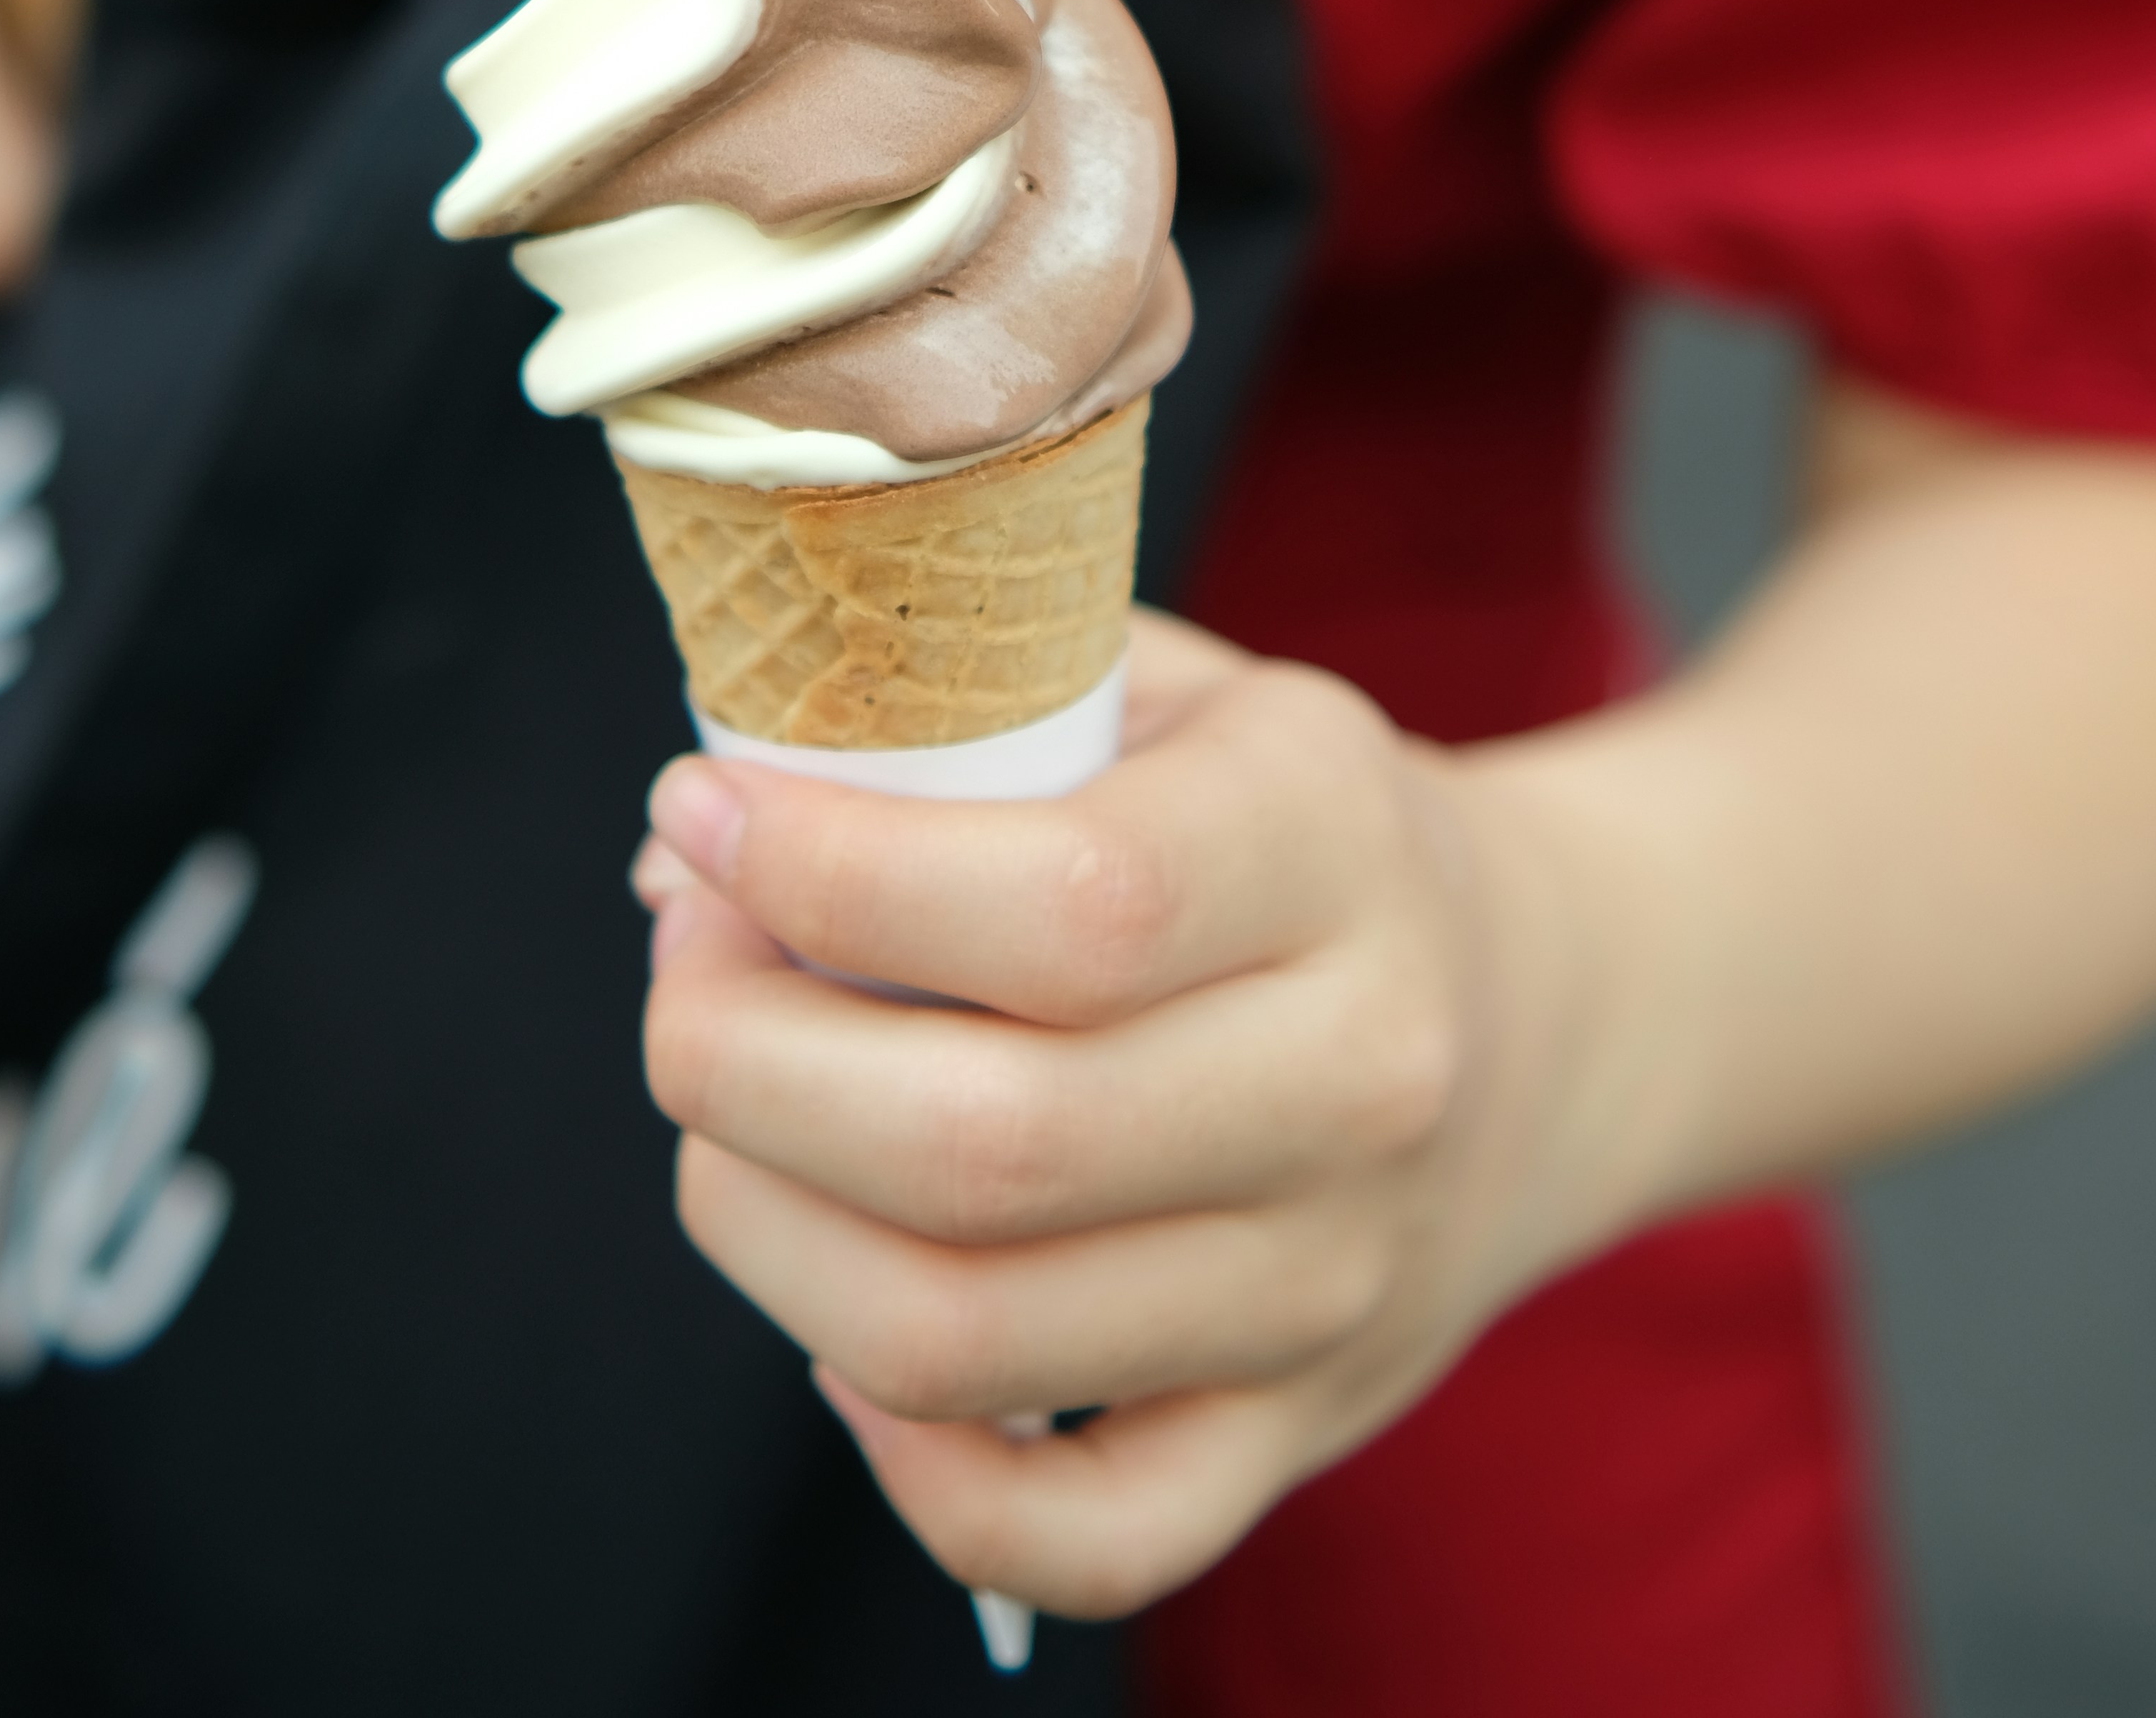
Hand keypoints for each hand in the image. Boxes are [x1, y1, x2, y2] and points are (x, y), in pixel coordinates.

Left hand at [634, 611, 1586, 1622]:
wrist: (1544, 1004)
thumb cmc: (1279, 822)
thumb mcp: (1164, 690)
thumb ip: (946, 723)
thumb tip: (687, 852)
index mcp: (1328, 842)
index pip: (1062, 907)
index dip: (826, 876)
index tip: (702, 817)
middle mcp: (1358, 1078)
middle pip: (984, 1144)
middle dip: (740, 1061)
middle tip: (687, 975)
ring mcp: (1333, 1289)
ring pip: (969, 1342)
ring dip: (765, 1230)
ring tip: (727, 1118)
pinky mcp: (1298, 1437)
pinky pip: (1077, 1542)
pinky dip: (904, 1464)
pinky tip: (840, 1325)